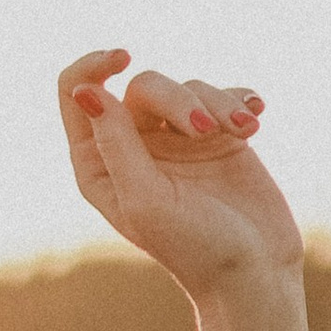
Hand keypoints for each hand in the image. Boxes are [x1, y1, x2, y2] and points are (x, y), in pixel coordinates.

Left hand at [56, 52, 304, 300]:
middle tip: (205, 132)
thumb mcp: (145, 197)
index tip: (124, 58)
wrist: (253, 272)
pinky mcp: (217, 138)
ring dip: (218, 104)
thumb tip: (86, 92)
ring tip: (244, 131)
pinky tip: (254, 122)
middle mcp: (132, 147)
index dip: (93, 65)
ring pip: (189, 87)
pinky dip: (239, 102)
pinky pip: (223, 95)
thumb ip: (116, 144)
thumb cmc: (192, 246)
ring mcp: (176, 141)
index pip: (76, 93)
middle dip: (178, 100)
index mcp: (97, 164)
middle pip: (144, 85)